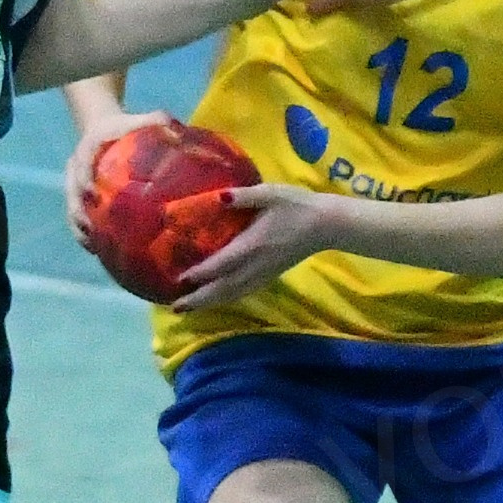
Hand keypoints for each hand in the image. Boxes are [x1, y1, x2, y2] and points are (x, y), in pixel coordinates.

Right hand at [62, 107, 174, 243]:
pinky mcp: (79, 198)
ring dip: (81, 230)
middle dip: (80, 214)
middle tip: (94, 232)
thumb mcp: (136, 119)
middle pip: (72, 194)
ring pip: (72, 210)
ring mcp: (74, 185)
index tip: (93, 194)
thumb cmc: (123, 126)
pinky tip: (100, 251)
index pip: (81, 165)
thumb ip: (153, 120)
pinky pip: (78, 218)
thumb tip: (172, 124)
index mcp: (87, 149)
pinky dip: (85, 235)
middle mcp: (76, 169)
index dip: (84, 179)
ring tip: (96, 249)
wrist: (101, 127)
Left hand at [168, 182, 343, 310]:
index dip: (201, 273)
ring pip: (234, 294)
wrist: (327, 225)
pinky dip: (227, 299)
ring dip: (210, 303)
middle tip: (176, 307)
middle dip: (200, 299)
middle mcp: (257, 264)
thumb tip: (219, 197)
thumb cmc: (297, 205)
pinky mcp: (271, 276)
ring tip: (189, 309)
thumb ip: (243, 196)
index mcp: (253, 244)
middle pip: (224, 288)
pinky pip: (245, 292)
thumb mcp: (269, 193)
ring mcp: (265, 273)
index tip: (181, 279)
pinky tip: (217, 301)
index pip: (223, 263)